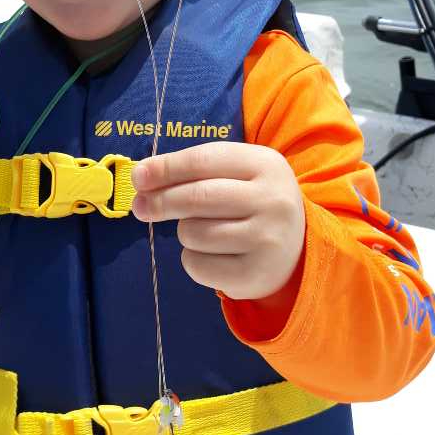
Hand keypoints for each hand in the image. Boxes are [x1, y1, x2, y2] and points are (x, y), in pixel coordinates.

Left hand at [131, 142, 305, 300]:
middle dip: (160, 202)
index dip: (165, 168)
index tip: (138, 177)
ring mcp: (267, 239)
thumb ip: (192, 173)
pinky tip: (214, 255)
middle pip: (197, 198)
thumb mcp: (236, 176)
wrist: (297, 251)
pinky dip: (193, 260)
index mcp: (266, 165)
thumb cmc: (251, 205)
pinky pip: (197, 265)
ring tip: (205, 232)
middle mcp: (273, 200)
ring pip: (193, 233)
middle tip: (139, 207)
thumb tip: (141, 178)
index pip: (203, 160)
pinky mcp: (255, 274)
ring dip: (185, 233)